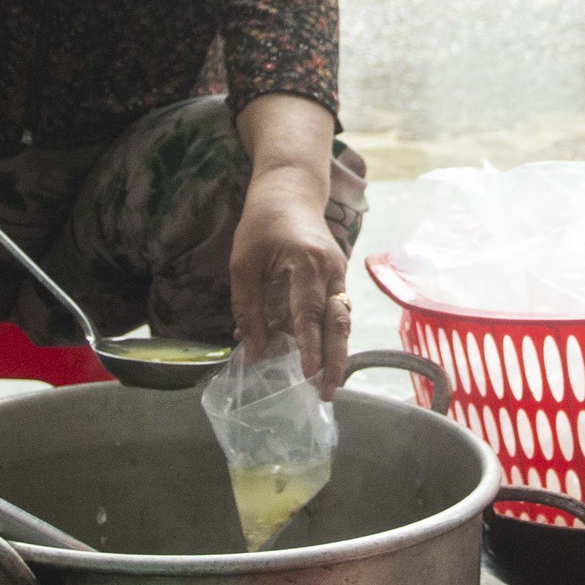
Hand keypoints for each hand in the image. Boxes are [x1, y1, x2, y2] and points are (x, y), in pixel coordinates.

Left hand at [229, 167, 351, 384]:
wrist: (290, 191)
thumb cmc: (262, 224)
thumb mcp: (243, 265)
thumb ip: (249, 308)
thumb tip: (257, 350)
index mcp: (306, 263)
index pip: (309, 312)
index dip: (308, 344)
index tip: (307, 373)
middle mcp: (331, 271)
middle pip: (339, 322)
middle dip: (335, 360)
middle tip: (327, 392)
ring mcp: (338, 275)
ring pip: (341, 321)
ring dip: (335, 353)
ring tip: (325, 384)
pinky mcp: (336, 279)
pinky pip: (335, 312)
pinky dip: (327, 336)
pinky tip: (315, 359)